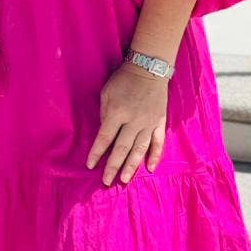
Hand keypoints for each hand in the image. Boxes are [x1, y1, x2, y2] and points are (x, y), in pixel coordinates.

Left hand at [86, 63, 167, 184]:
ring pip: (139, 149)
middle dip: (113, 166)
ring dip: (132, 166)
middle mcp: (134, 121)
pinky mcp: (160, 123)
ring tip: (125, 180)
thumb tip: (104, 133)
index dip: (97, 153)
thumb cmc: (123, 79)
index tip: (90, 165)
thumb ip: (104, 114)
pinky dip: (155, 156)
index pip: (105, 138)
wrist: (149, 69)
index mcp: (117, 113)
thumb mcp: (106, 92)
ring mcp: (149, 123)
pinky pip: (158, 143)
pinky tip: (150, 168)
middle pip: (121, 148)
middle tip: (106, 181)